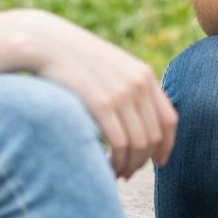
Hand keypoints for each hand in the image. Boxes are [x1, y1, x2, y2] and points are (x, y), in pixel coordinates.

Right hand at [28, 13, 178, 177]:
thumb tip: (136, 122)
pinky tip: (105, 167)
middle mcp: (139, 84)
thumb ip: (127, 88)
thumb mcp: (110, 68)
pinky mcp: (102, 104)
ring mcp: (122, 93)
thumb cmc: (75, 61)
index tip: (158, 163)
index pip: (169, 119)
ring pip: (139, 144)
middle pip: (154, 137)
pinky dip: (116, 162)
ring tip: (115, 173)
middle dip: (143, 161)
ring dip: (129, 165)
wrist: (48, 44)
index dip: (167, 146)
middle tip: (127, 173)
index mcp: (144, 75)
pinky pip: (120, 144)